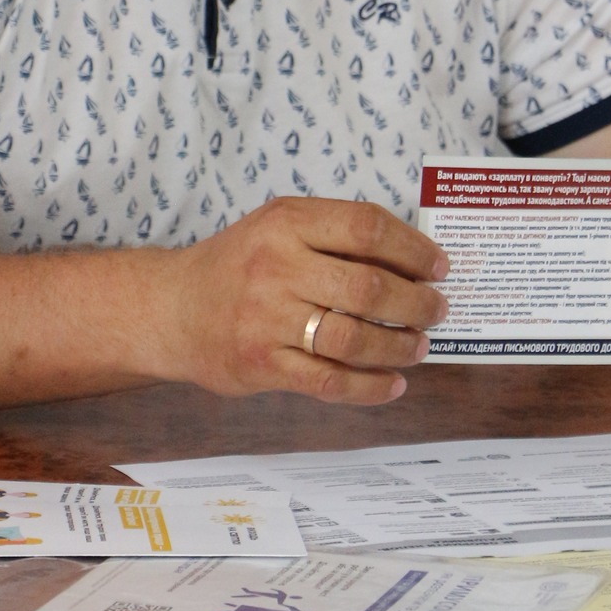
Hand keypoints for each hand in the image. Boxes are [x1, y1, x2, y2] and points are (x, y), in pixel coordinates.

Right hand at [145, 197, 449, 405]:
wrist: (171, 308)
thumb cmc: (239, 264)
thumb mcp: (278, 227)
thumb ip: (334, 235)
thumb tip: (412, 259)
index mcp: (287, 223)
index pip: (366, 228)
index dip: (413, 249)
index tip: (439, 267)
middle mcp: (277, 267)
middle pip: (368, 287)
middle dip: (416, 303)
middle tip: (437, 311)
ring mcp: (267, 318)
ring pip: (353, 338)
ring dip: (398, 346)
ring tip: (419, 346)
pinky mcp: (260, 364)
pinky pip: (329, 381)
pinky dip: (370, 387)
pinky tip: (393, 384)